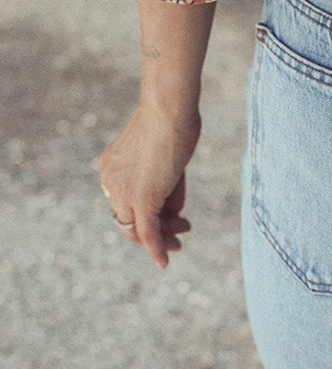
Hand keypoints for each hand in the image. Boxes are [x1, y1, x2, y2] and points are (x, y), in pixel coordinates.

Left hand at [99, 101, 201, 268]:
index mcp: (109, 167)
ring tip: (184, 232)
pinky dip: (156, 249)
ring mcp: (123, 192)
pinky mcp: (142, 199)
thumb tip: (173, 213)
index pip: (125, 200)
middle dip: (155, 226)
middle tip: (179, 230)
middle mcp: (109, 181)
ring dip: (164, 234)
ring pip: (140, 227)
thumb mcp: (163, 154)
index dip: (146, 209)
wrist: (169, 107)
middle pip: (129, 217)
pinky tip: (165, 261)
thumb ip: (163, 184)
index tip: (170, 213)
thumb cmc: (172, 118)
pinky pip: (148, 232)